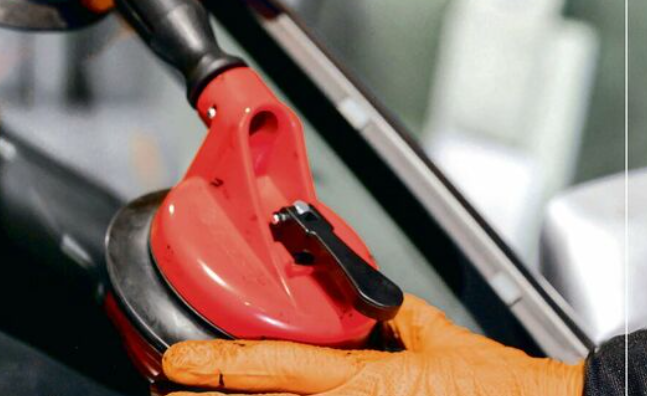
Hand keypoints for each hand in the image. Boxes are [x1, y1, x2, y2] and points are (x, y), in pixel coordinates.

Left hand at [162, 294, 584, 395]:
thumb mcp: (437, 335)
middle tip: (175, 380)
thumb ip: (398, 315)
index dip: (223, 367)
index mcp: (369, 381)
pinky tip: (263, 395)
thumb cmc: (494, 384)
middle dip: (215, 394)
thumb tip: (371, 297)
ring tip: (200, 389)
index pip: (281, 371)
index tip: (179, 362)